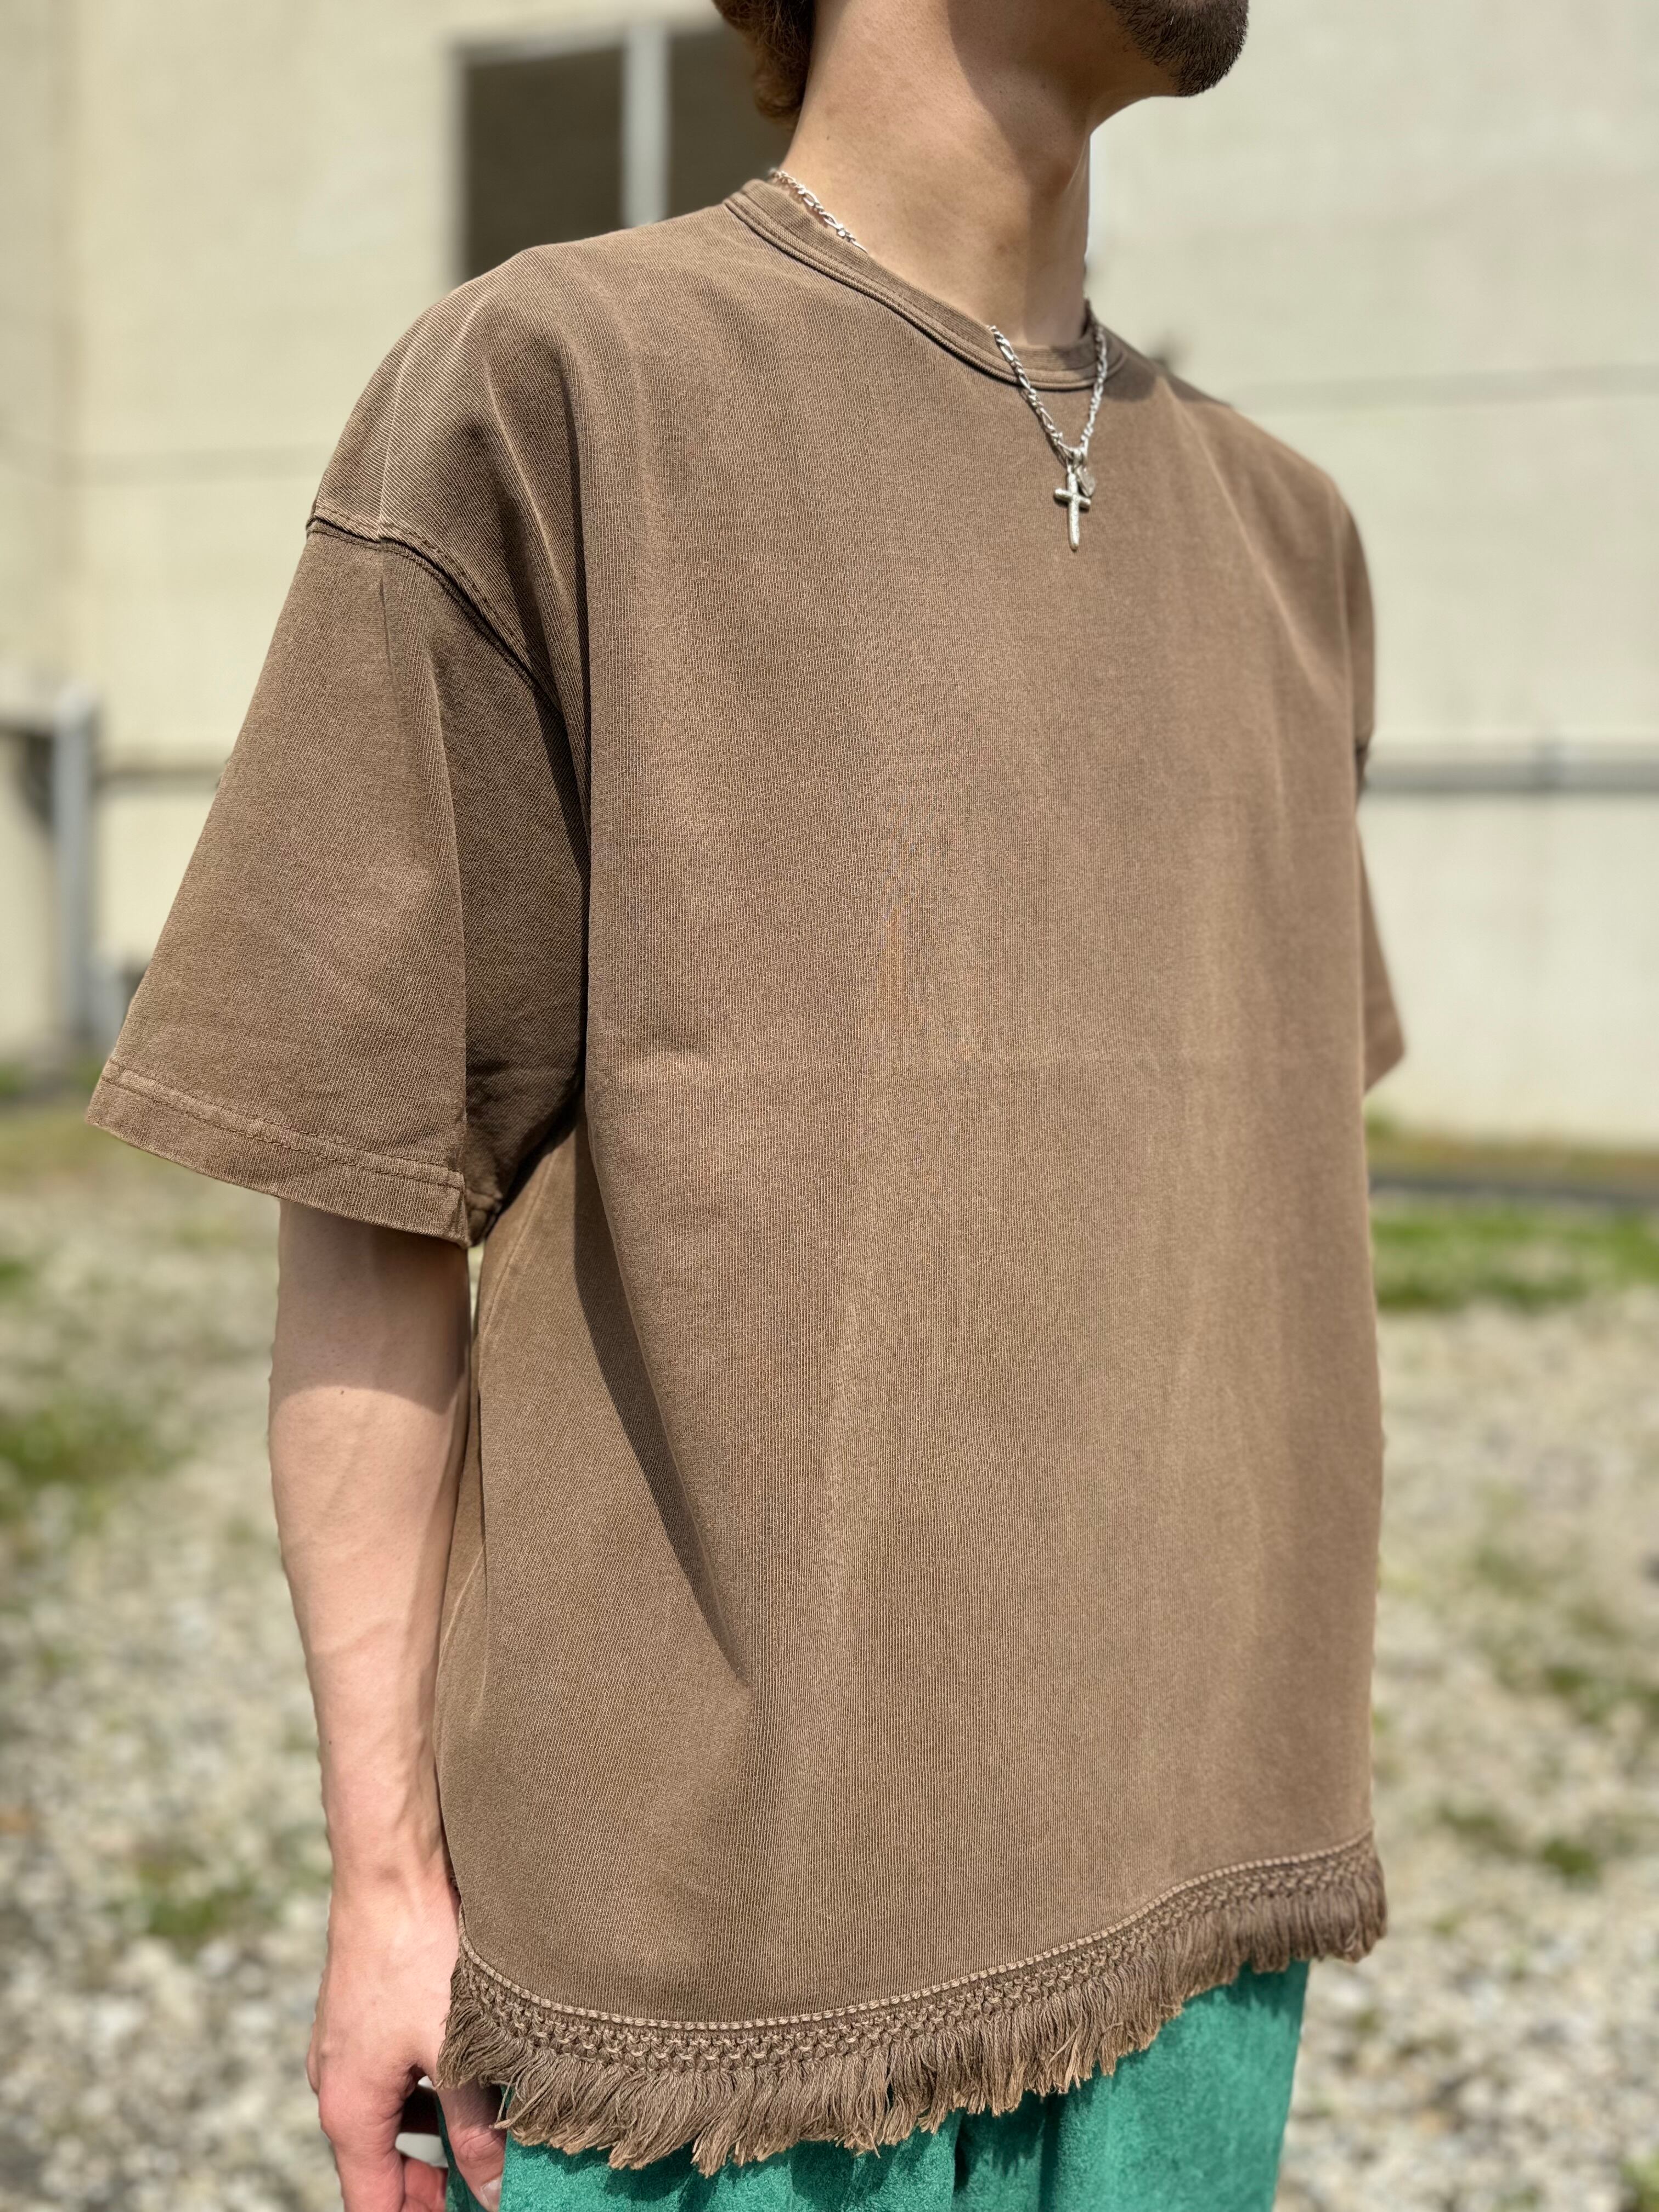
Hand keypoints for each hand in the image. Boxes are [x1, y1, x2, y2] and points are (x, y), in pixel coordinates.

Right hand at [308, 1869, 505, 2211]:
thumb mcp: (455, 2052)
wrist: (389, 1869)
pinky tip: (472, 2079)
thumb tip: (494, 2191)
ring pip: (390, 2121)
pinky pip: (393, 2079)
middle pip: (378, 2169)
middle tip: (486, 2194)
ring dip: (433, 2140)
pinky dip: (428, 2094)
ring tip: (490, 2143)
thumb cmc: (416, 1954)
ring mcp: (346, 2050)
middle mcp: (336, 2087)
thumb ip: (475, 2130)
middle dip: (428, 2189)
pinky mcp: (364, 2018)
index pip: (371, 2206)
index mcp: (349, 2111)